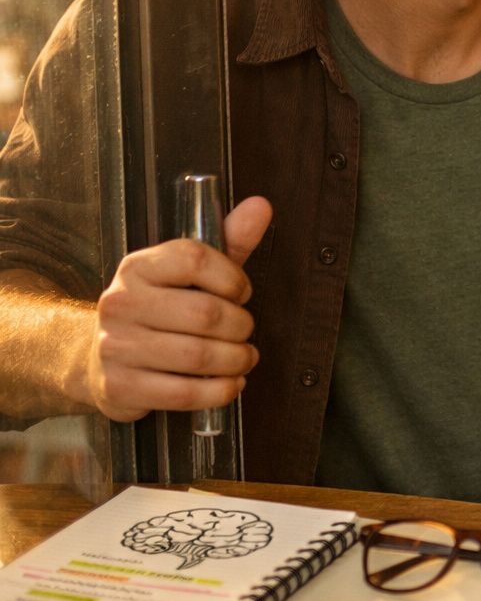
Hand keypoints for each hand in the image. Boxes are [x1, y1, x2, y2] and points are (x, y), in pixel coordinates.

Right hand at [86, 196, 272, 421]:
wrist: (99, 356)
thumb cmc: (160, 309)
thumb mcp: (191, 272)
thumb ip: (229, 240)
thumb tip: (261, 206)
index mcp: (139, 267)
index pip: (196, 259)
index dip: (233, 278)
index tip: (242, 292)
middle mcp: (121, 303)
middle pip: (206, 314)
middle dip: (241, 326)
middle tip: (245, 331)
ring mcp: (116, 346)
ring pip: (199, 357)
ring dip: (236, 361)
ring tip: (244, 358)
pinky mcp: (120, 387)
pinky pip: (184, 394)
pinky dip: (220, 391)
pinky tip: (230, 383)